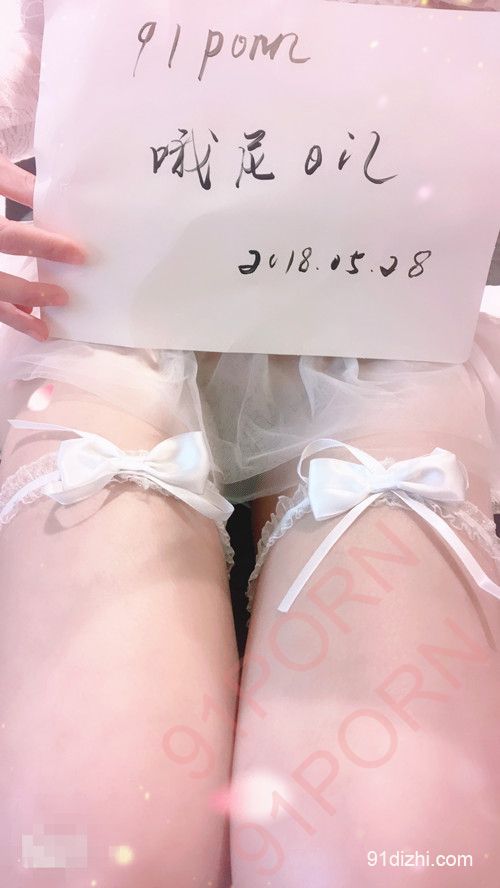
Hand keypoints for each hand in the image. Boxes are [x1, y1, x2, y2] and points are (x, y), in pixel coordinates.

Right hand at [0, 154, 87, 341]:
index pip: (8, 237)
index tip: (77, 255)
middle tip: (62, 298)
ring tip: (42, 330)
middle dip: (28, 292)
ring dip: (12, 315)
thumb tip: (51, 198)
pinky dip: (2, 307)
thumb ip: (13, 183)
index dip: (44, 246)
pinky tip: (21, 311)